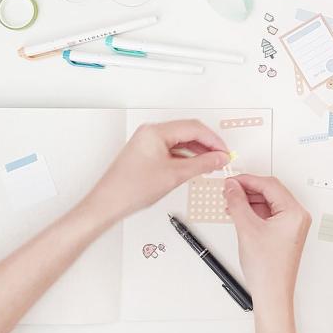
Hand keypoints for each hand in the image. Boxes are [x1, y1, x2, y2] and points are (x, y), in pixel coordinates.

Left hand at [83, 120, 229, 224]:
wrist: (107, 204)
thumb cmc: (130, 189)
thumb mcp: (174, 175)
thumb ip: (201, 164)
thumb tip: (218, 158)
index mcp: (155, 131)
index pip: (193, 128)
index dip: (213, 140)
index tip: (224, 152)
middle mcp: (151, 132)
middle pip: (188, 131)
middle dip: (207, 144)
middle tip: (221, 157)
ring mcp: (148, 142)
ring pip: (181, 141)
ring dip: (198, 151)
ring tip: (211, 163)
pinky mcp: (147, 152)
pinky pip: (172, 149)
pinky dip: (186, 156)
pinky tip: (195, 166)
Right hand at [224, 175, 310, 307]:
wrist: (272, 295)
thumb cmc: (267, 269)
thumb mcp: (247, 229)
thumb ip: (238, 203)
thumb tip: (232, 187)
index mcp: (294, 212)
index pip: (270, 185)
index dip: (248, 180)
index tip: (231, 181)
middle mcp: (297, 217)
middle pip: (270, 192)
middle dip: (248, 190)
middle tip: (229, 190)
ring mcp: (292, 225)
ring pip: (268, 203)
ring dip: (249, 201)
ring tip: (231, 202)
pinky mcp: (285, 233)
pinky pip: (268, 214)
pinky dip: (253, 212)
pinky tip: (239, 213)